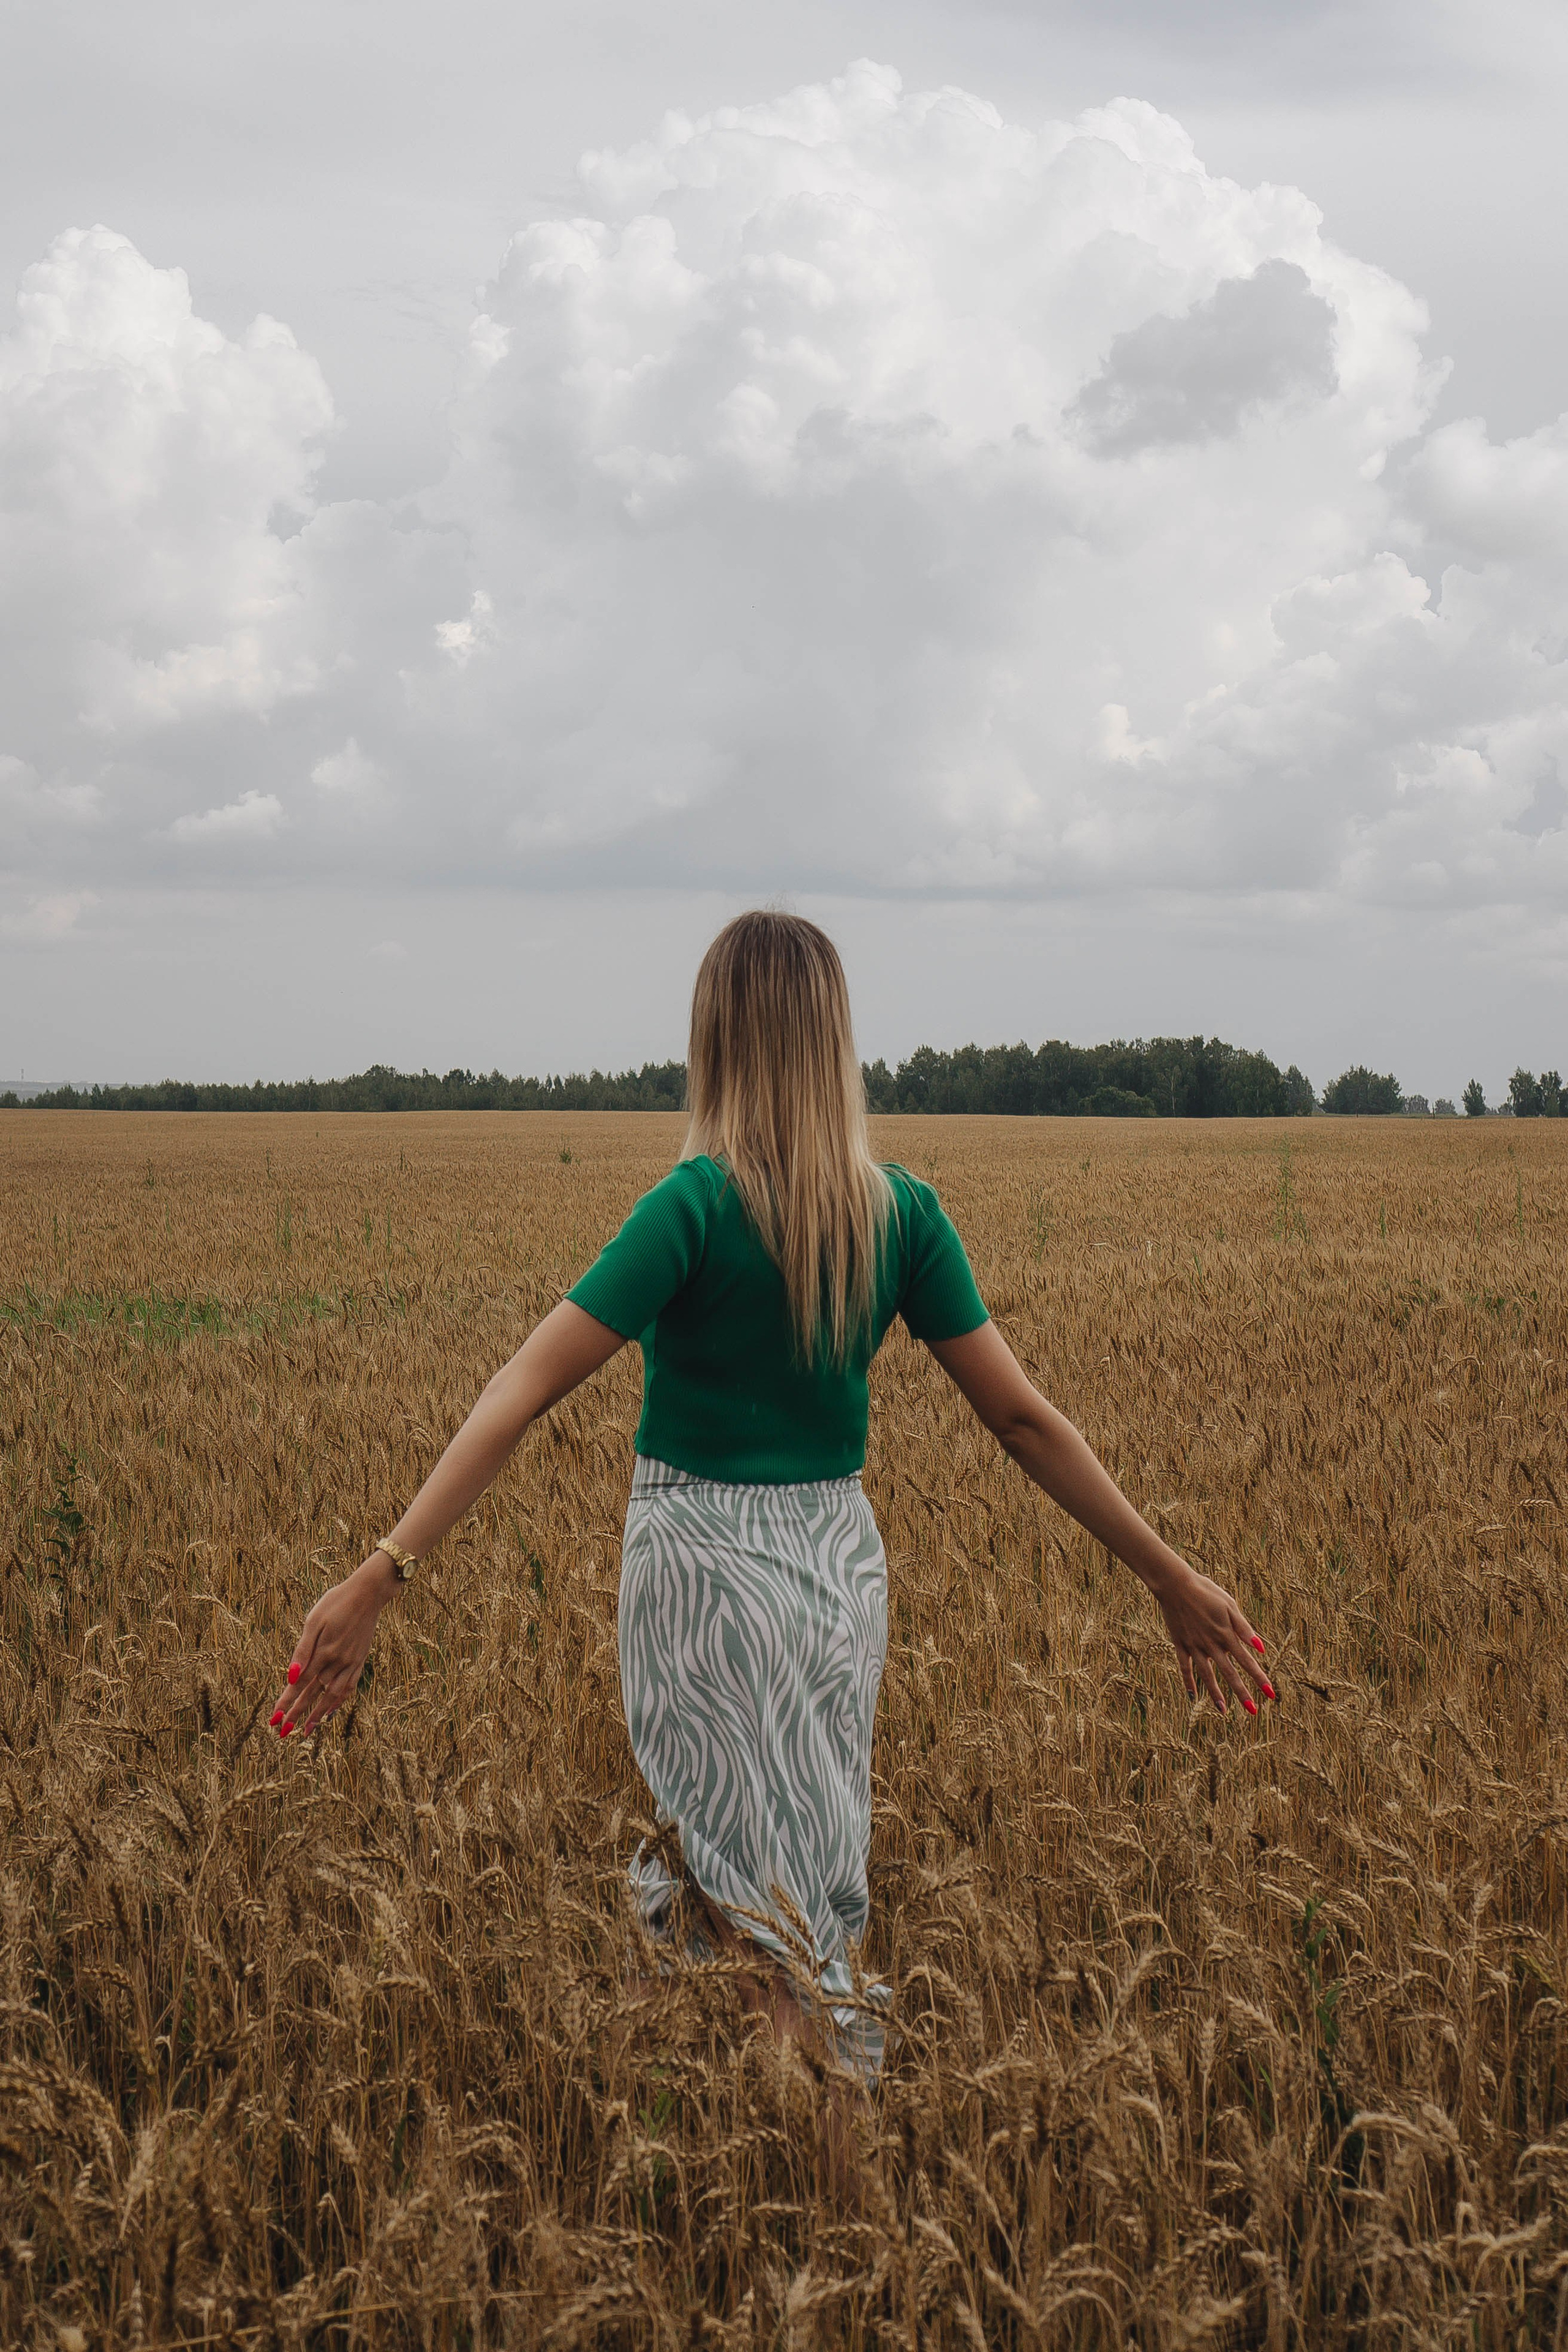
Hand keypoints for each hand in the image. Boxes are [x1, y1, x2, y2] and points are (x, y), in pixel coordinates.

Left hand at [271, 1551, 398, 1739]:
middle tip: (283, 1732)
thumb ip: (302, 1650)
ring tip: (306, 1730)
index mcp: (322, 1653)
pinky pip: (348, 1687)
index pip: (299, 1684)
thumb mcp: (314, 1621)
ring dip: (317, 1714)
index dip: (286, 1702)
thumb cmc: (336, 1602)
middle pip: (313, 1694)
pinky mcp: (359, 1660)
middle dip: (297, 1714)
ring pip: (332, 1696)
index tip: (274, 1719)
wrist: (368, 1593)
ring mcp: (350, 1663)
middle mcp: (337, 1662)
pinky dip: (338, 1702)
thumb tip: (291, 1676)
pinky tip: (330, 1710)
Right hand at [1153, 1561, 1274, 1715]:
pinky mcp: (1180, 1644)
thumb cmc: (1206, 1592)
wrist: (1176, 1584)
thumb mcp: (1229, 1605)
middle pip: (1229, 1673)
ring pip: (1207, 1675)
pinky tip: (1192, 1696)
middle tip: (1253, 1711)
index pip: (1247, 1661)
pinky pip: (1185, 1667)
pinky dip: (1188, 1682)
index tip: (1271, 1694)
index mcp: (1226, 1634)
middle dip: (1242, 1693)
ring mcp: (1194, 1646)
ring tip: (1223, 1711)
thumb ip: (1244, 1628)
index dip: (1259, 1678)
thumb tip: (1261, 1648)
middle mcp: (1211, 1644)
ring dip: (1216, 1694)